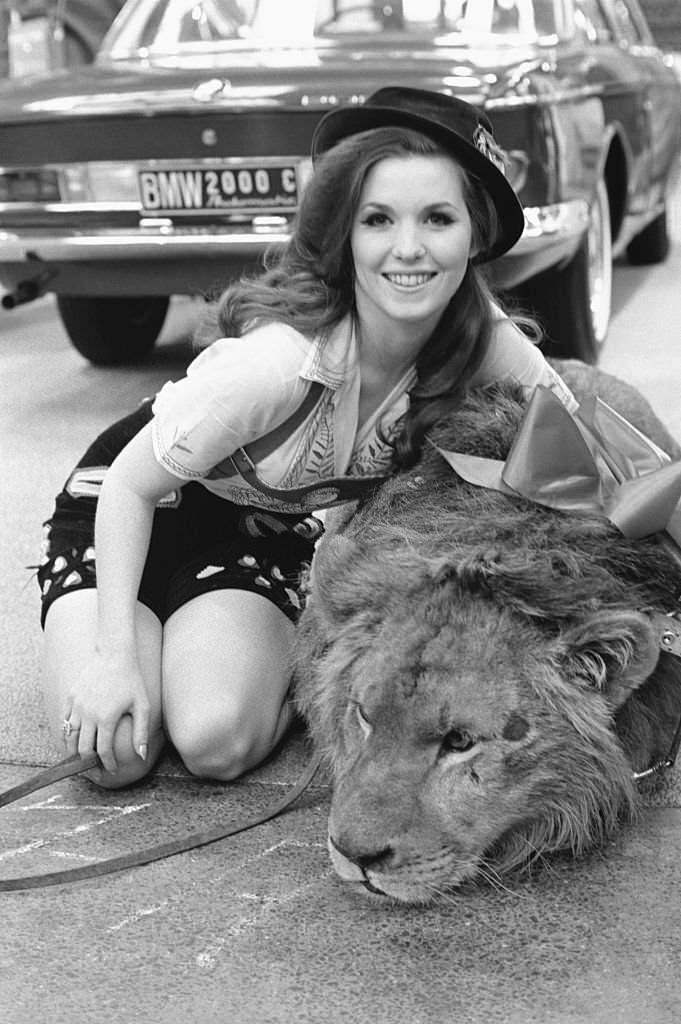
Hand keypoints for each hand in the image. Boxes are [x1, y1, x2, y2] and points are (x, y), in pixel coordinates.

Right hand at [62, 648, 150, 773]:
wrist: (114, 655)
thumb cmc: (131, 680)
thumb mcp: (142, 706)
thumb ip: (141, 733)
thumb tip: (142, 756)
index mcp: (106, 719)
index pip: (103, 751)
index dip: (107, 765)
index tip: (112, 770)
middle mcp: (88, 715)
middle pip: (83, 749)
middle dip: (89, 764)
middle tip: (95, 770)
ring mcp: (77, 706)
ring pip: (70, 737)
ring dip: (75, 751)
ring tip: (82, 759)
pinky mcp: (70, 698)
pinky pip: (65, 722)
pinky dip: (68, 734)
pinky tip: (75, 739)